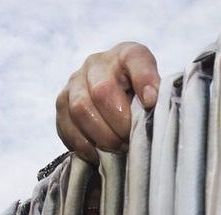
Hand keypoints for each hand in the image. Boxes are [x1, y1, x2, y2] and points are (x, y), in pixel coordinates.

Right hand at [56, 42, 159, 163]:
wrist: (118, 101)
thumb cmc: (142, 99)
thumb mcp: (157, 92)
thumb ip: (158, 94)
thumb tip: (152, 101)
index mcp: (126, 55)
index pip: (136, 59)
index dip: (144, 80)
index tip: (151, 103)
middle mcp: (97, 63)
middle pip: (102, 92)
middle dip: (120, 123)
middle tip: (131, 140)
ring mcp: (75, 81)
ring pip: (80, 110)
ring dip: (102, 136)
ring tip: (118, 148)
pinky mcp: (61, 102)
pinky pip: (66, 125)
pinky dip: (84, 145)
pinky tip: (99, 154)